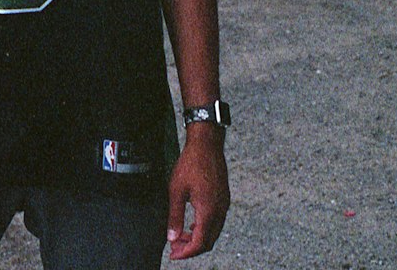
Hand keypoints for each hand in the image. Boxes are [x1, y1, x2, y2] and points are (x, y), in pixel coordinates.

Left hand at [166, 127, 229, 259]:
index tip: (174, 254)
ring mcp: (224, 204)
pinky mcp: (224, 198)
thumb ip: (174, 216)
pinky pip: (216, 221)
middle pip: (208, 241)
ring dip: (198, 238)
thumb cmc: (191, 163)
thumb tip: (172, 237)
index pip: (199, 243)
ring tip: (181, 235)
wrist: (207, 143)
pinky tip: (192, 223)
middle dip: (191, 248)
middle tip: (175, 246)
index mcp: (208, 211)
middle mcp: (220, 210)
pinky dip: (204, 227)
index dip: (186, 253)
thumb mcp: (176, 190)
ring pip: (213, 232)